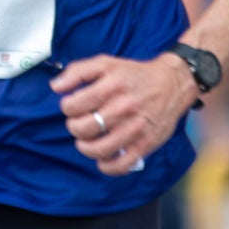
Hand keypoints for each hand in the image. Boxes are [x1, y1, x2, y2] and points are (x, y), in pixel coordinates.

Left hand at [52, 53, 194, 175]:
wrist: (172, 83)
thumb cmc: (134, 74)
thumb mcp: (106, 63)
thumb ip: (77, 71)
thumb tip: (55, 86)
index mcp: (111, 85)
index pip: (73, 105)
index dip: (67, 108)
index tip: (73, 107)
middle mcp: (123, 107)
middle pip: (83, 128)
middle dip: (74, 127)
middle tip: (79, 123)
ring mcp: (135, 128)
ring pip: (99, 149)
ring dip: (85, 148)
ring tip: (86, 142)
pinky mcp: (146, 143)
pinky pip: (121, 165)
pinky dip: (107, 166)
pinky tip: (103, 159)